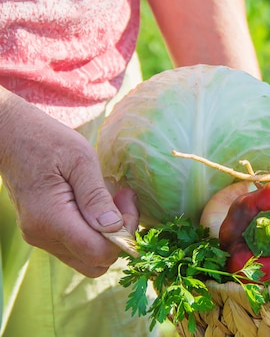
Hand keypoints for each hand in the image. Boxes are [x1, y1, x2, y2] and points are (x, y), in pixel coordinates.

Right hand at [0, 93, 138, 276]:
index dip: (124, 234)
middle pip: (95, 263)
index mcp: (50, 219)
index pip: (97, 252)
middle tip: (124, 202)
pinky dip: (94, 231)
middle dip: (119, 238)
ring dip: (108, 235)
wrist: (11, 137)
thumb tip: (114, 227)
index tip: (128, 200)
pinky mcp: (43, 232)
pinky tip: (98, 204)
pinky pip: (76, 245)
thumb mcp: (80, 160)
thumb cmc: (47, 141)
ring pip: (87, 257)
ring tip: (113, 199)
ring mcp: (40, 237)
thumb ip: (96, 196)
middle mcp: (42, 236)